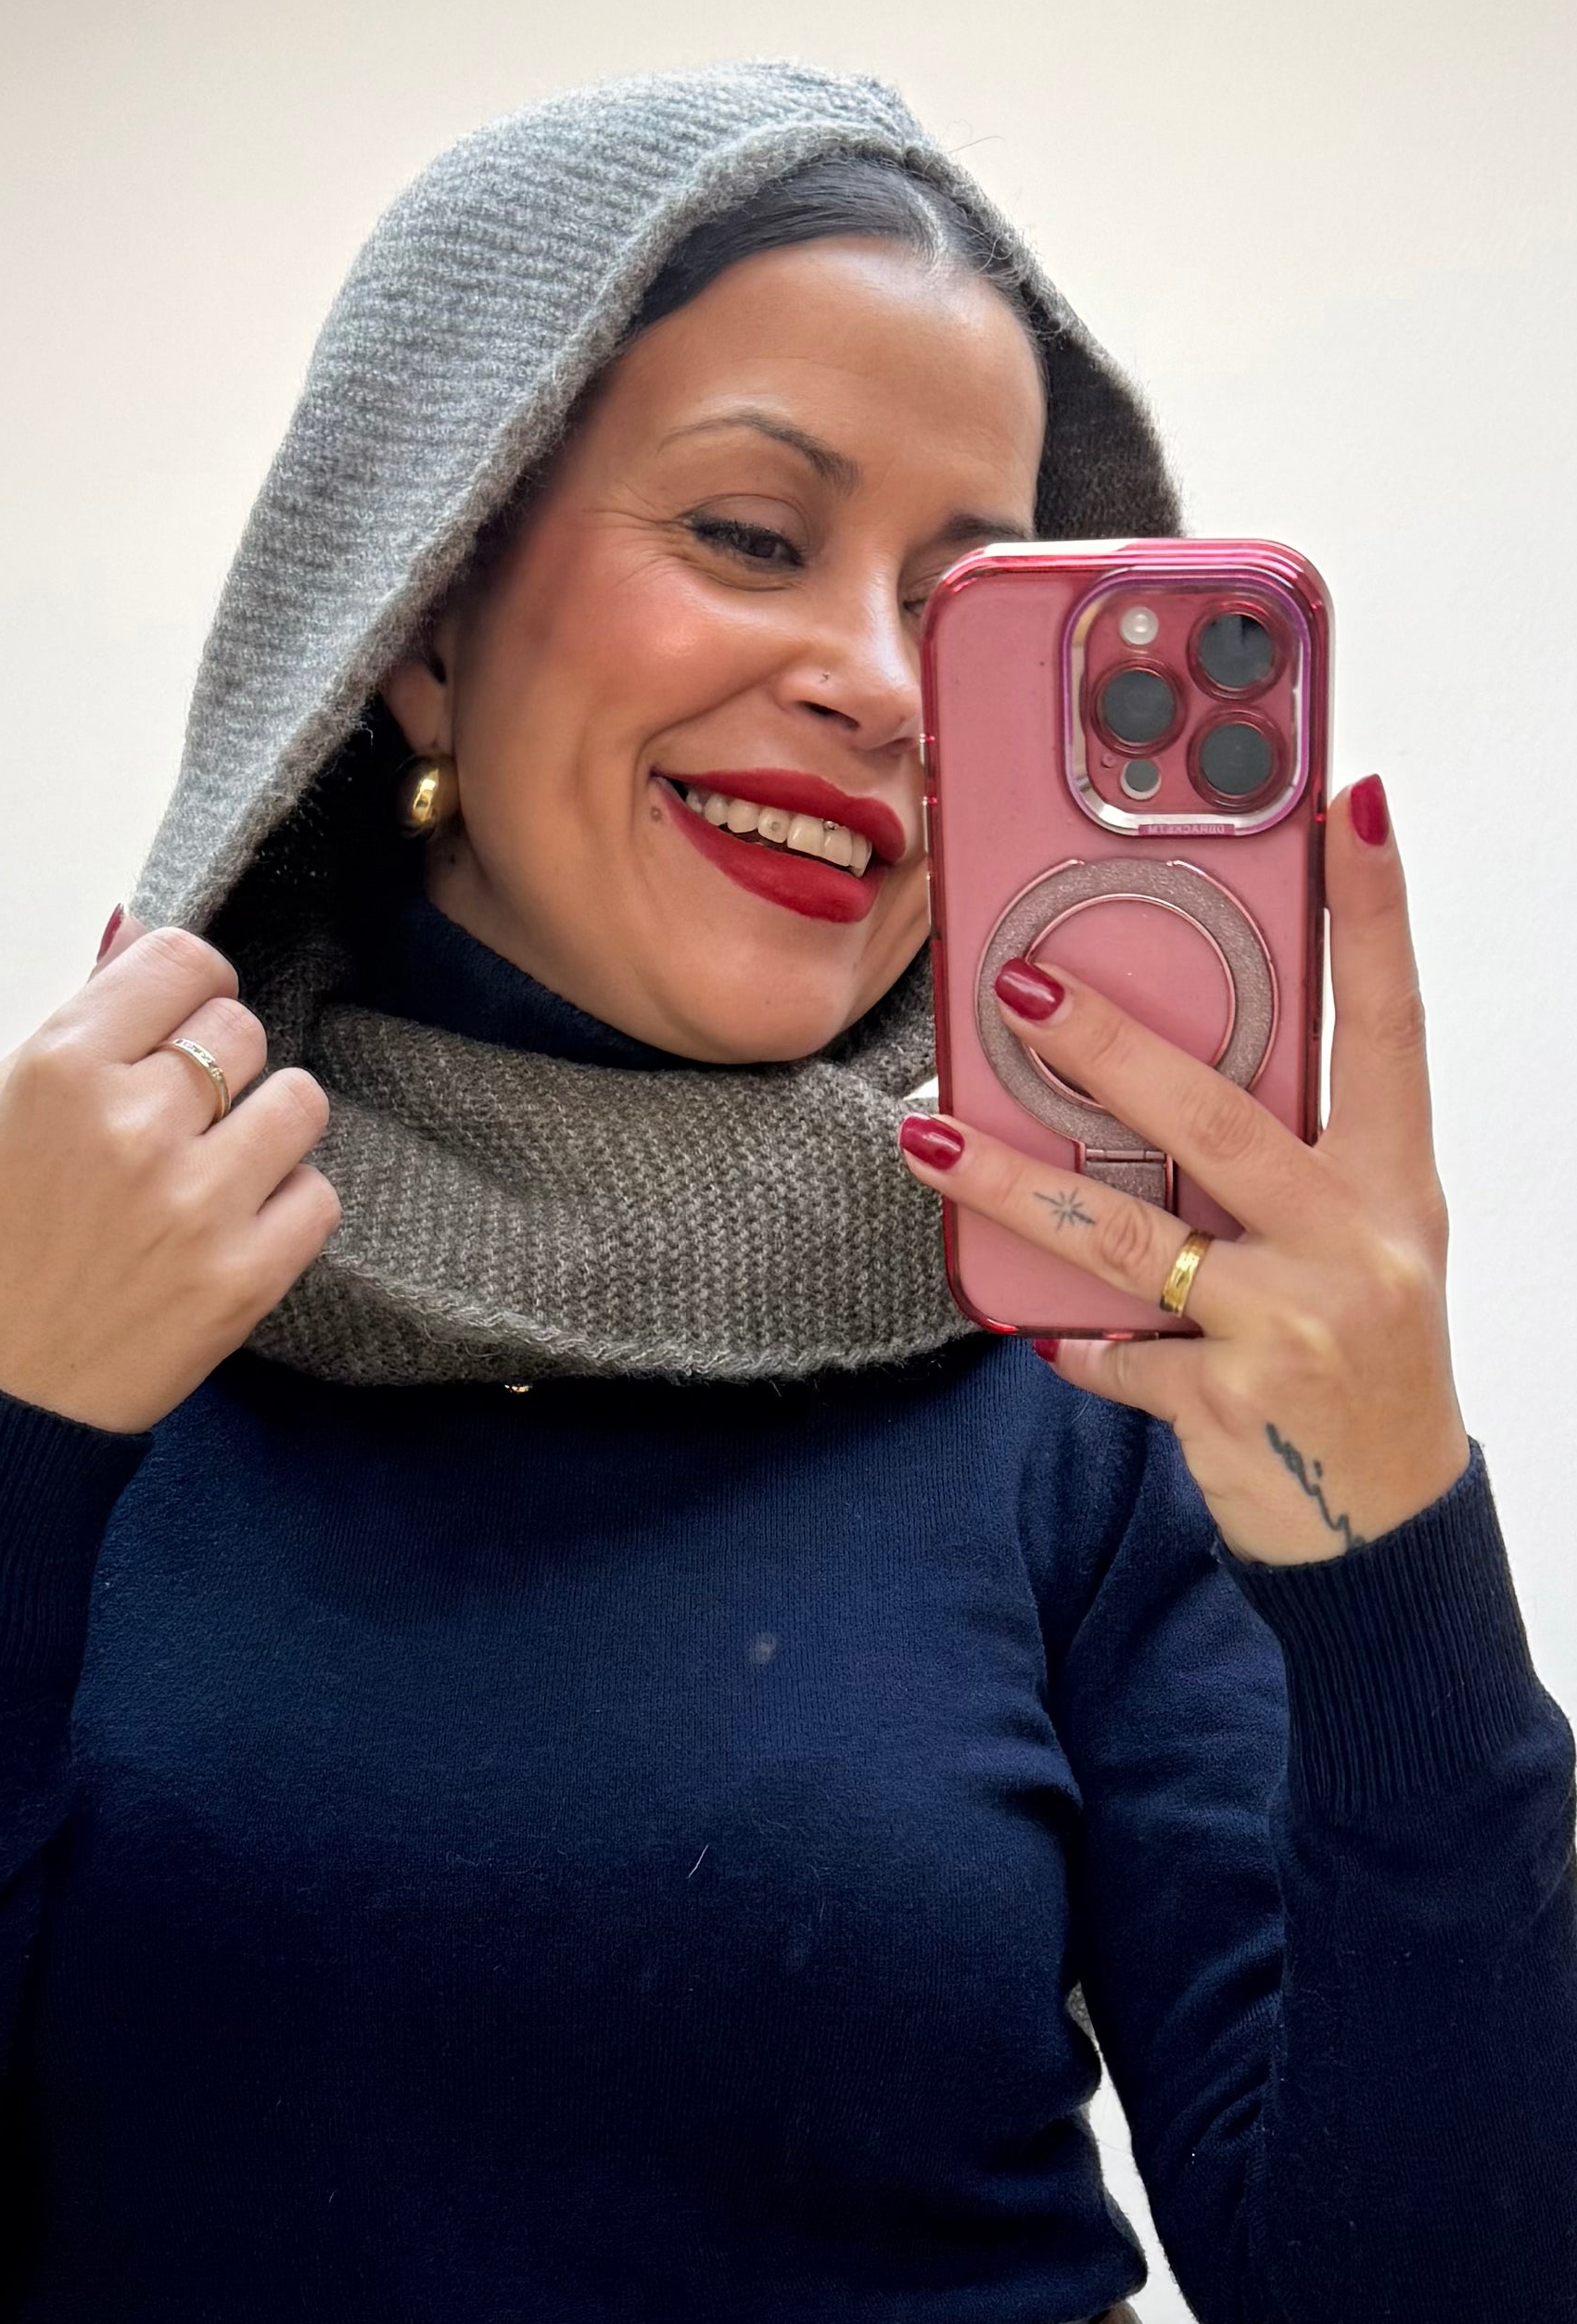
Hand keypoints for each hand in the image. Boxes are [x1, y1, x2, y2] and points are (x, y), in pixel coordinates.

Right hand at [0, 916, 339, 1431]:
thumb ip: (78, 1016)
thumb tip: (139, 931)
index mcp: (61, 1068)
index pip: (183, 961)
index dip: (195, 988)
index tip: (190, 1019)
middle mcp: (132, 1123)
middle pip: (243, 1030)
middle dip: (223, 1068)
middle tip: (188, 1119)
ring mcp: (195, 1201)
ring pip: (300, 1102)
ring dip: (268, 1131)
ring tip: (220, 1171)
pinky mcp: (245, 1274)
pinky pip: (319, 1195)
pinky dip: (287, 1209)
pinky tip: (235, 1229)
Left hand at [898, 780, 1470, 1563]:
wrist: (1380, 1521)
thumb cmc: (1360, 1354)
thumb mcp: (1362, 1238)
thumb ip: (1289, 1153)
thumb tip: (1156, 1065)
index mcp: (1396, 1180)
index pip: (1391, 1019)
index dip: (1375, 909)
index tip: (1350, 801)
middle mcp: (1354, 1240)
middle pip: (1218, 1117)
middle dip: (1113, 1048)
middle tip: (1024, 988)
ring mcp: (1290, 1322)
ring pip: (1127, 1233)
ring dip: (1012, 1184)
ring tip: (927, 1138)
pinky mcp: (1226, 1400)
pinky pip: (1113, 1349)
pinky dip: (1069, 1335)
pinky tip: (1031, 1320)